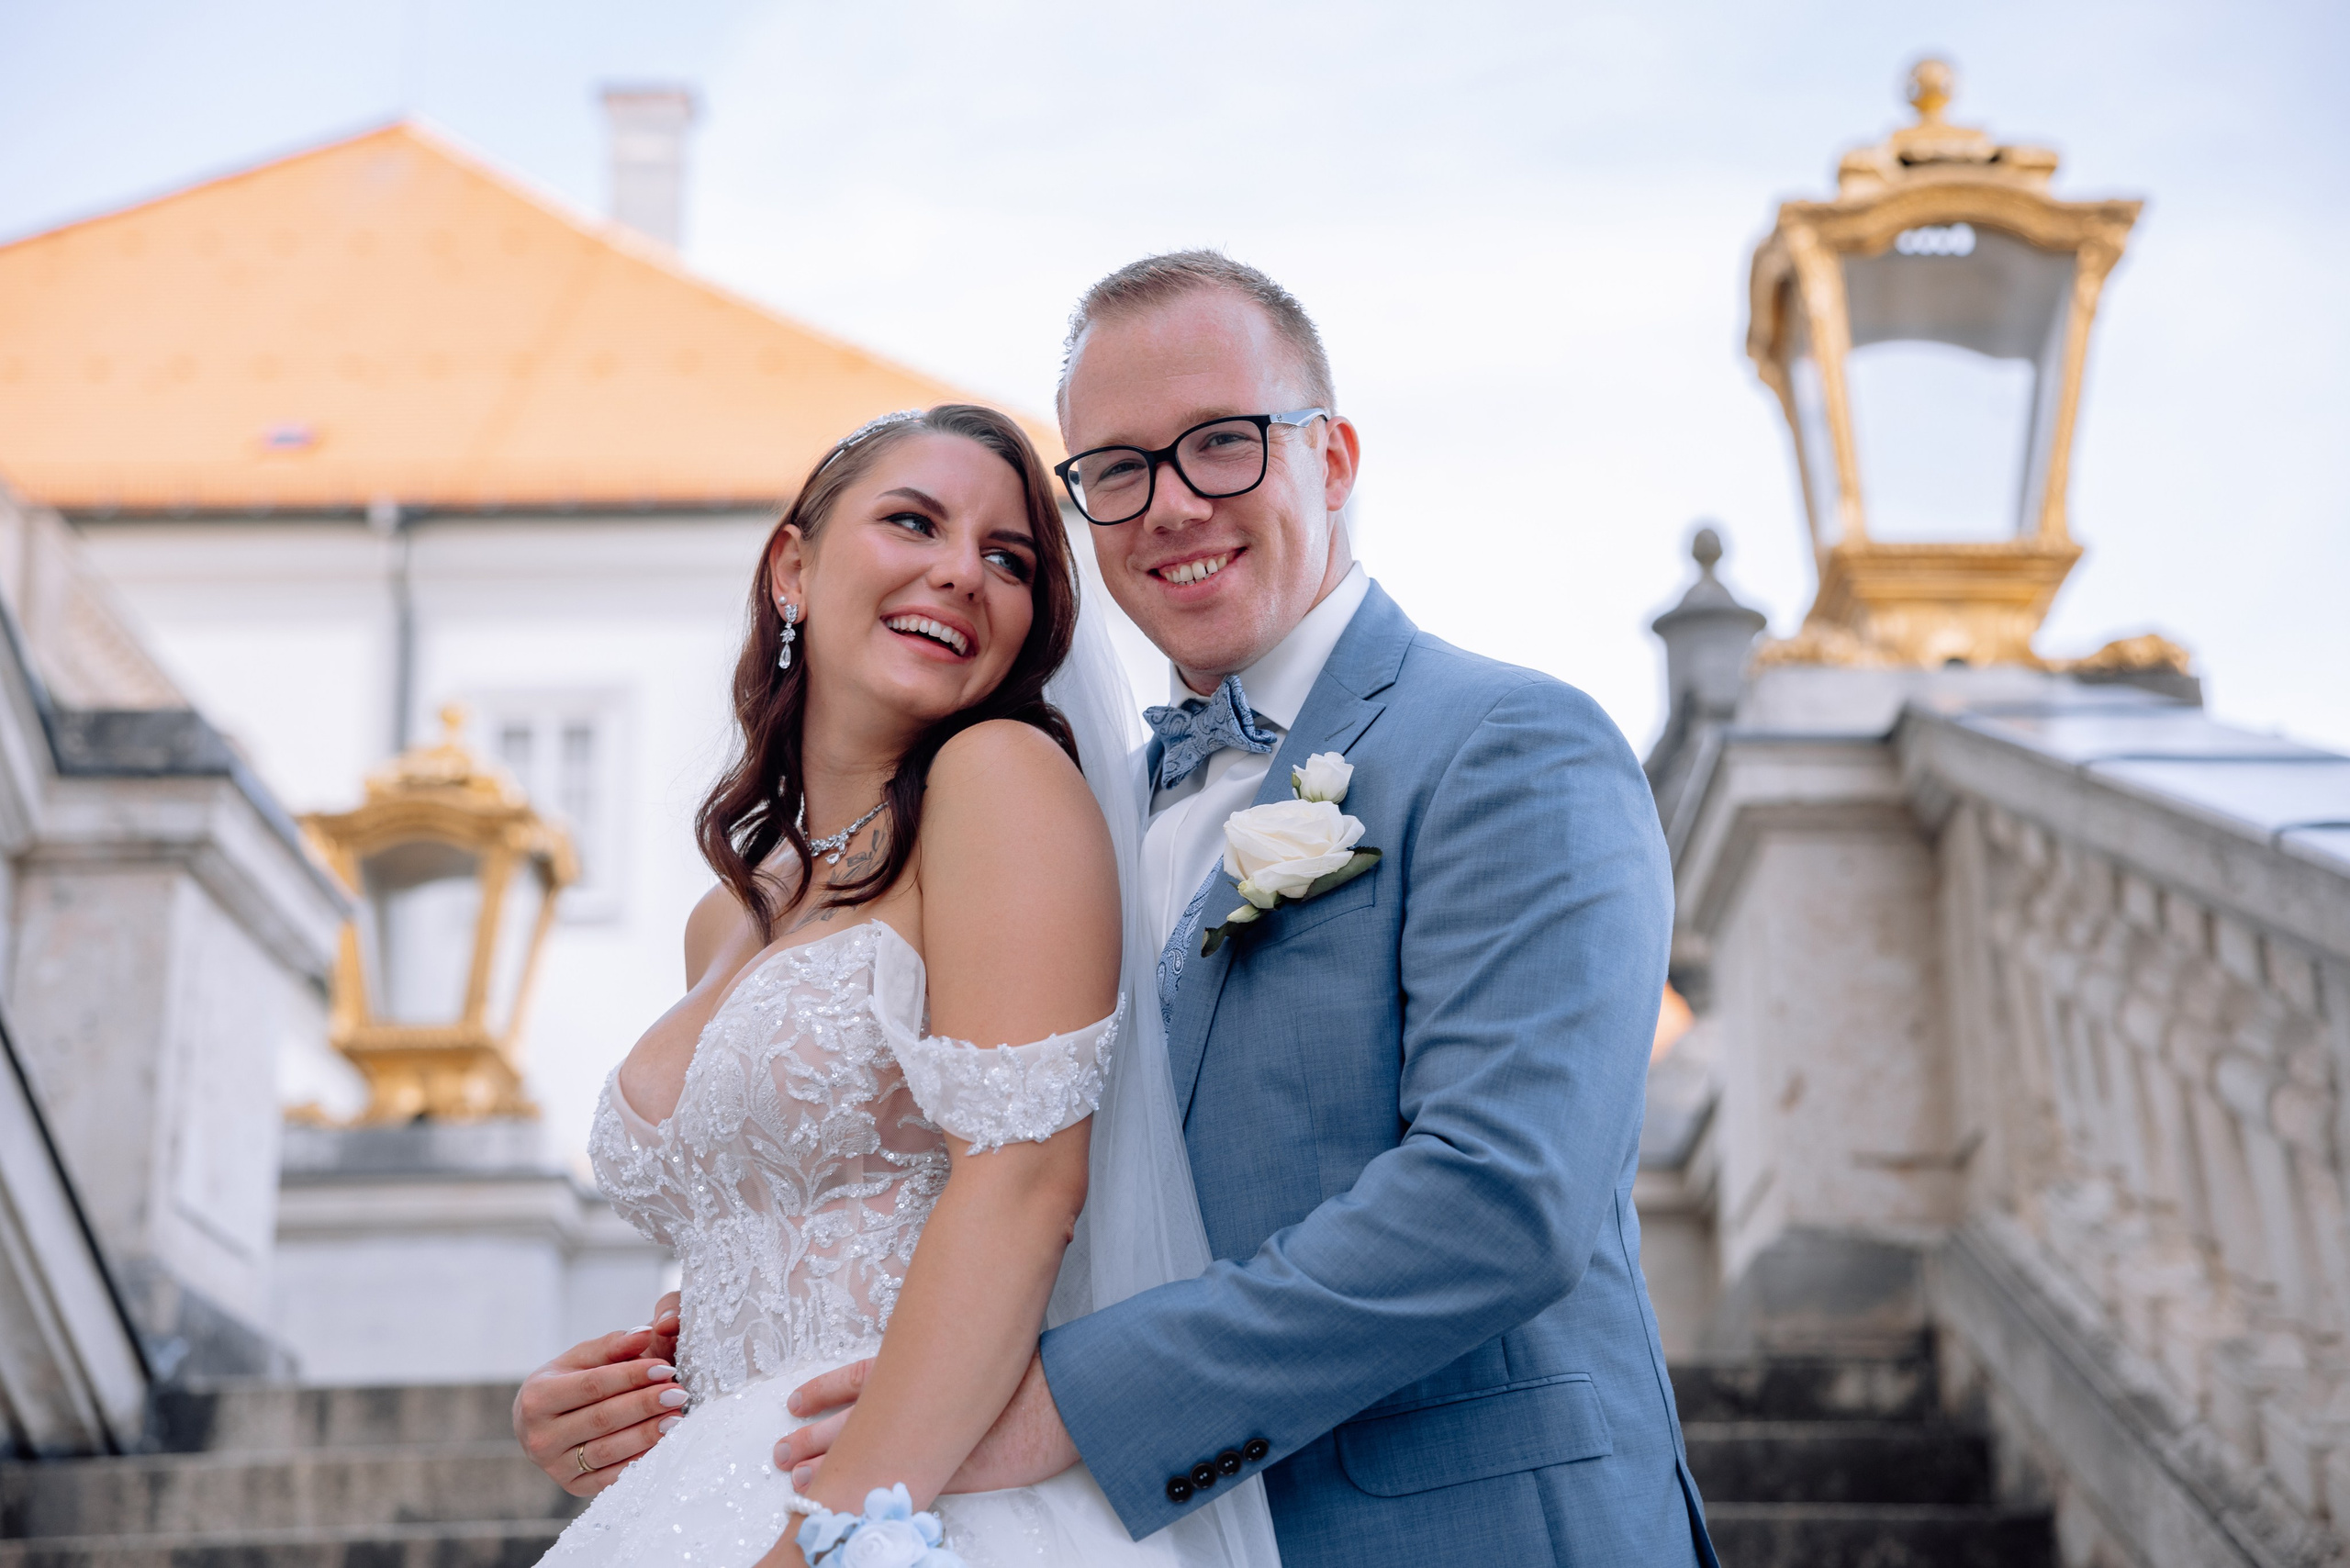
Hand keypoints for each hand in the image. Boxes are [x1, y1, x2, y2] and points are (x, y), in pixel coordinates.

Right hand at [513, 1295, 684, 1495]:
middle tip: (679, 1394)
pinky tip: (665, 1446)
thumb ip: (613, 1345)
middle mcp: (540, 1436)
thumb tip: (646, 1333)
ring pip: (607, 1451)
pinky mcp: (572, 1487)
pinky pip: (611, 1478)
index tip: (666, 1368)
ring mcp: (554, 1467)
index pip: (592, 1386)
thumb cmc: (568, 1381)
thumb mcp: (582, 1357)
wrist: (542, 1422)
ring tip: (678, 1419)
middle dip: (645, 1405)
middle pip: (602, 1419)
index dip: (631, 1377)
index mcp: (538, 1398)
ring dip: (647, 1435)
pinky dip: (640, 1462)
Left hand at [774, 1350, 1077, 1494]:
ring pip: (863, 1455)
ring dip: (825, 1467)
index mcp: (925, 1370)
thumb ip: (955, 1349)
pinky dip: (864, 1493)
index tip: (795, 1400)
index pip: (860, 1380)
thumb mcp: (986, 1346)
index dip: (825, 1392)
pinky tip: (840, 1500)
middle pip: (852, 1423)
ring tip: (793, 1476)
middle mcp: (919, 1406)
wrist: (1065, 1399)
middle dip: (813, 1436)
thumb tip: (940, 1342)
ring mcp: (929, 1442)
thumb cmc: (1035, 1371)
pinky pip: (894, 1486)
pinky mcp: (947, 1474)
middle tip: (780, 1447)